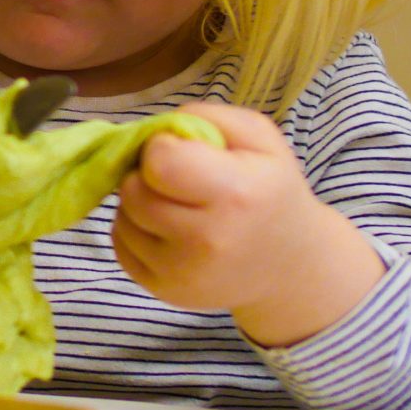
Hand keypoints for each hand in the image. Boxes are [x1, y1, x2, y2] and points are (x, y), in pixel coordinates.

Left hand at [110, 105, 383, 344]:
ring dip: (139, 204)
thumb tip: (159, 130)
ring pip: (122, 219)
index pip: (160, 162)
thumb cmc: (270, 190)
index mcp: (235, 194)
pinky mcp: (165, 292)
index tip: (184, 152)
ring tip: (175, 204)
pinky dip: (135, 232)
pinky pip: (120, 246)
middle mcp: (207, 240)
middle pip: (134, 192)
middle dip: (147, 177)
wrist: (290, 265)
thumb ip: (206, 116)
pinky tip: (168, 229)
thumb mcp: (259, 137)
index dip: (163, 148)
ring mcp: (183, 273)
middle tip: (176, 179)